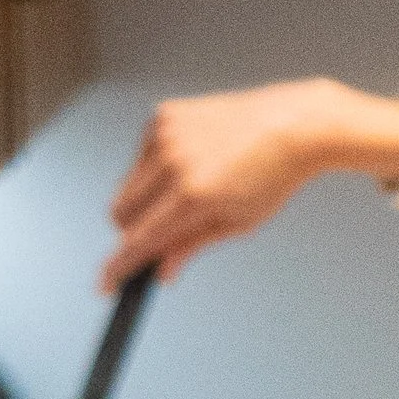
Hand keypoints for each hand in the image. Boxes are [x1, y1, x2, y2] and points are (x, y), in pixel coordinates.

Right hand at [101, 81, 398, 285]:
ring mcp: (166, 134)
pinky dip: (154, 169)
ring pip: (128, 185)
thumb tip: (162, 271)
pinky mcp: (164, 115)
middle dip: (133, 230)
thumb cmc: (272, 175)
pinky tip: (189, 164)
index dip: (118, 267)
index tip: (105, 283)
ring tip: (188, 192)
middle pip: (121, 213)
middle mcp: (174, 162)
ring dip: (145, 200)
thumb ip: (191, 247)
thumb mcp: (237, 224)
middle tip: (161, 234)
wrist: (293, 124)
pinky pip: (139, 156)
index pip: (140, 240)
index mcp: (195, 195)